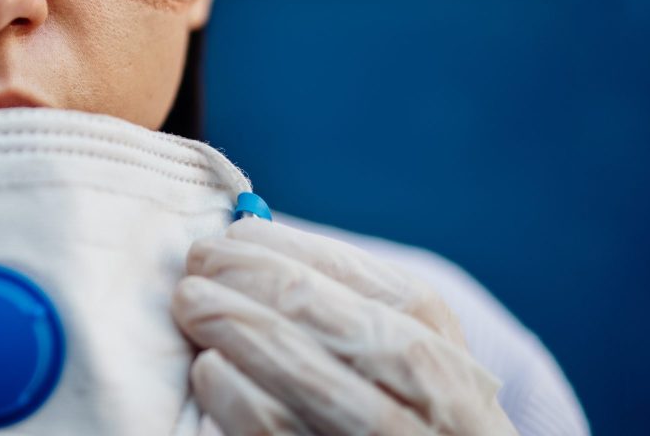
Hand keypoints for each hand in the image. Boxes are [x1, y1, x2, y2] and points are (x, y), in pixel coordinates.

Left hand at [171, 216, 516, 434]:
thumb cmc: (381, 425)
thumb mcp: (395, 377)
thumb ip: (349, 318)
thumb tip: (259, 246)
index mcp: (458, 376)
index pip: (399, 297)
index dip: (311, 256)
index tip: (240, 234)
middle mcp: (442, 419)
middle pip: (356, 333)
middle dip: (267, 281)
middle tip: (201, 258)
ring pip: (318, 384)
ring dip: (243, 329)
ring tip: (191, 300)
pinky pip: (279, 434)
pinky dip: (240, 396)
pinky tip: (207, 368)